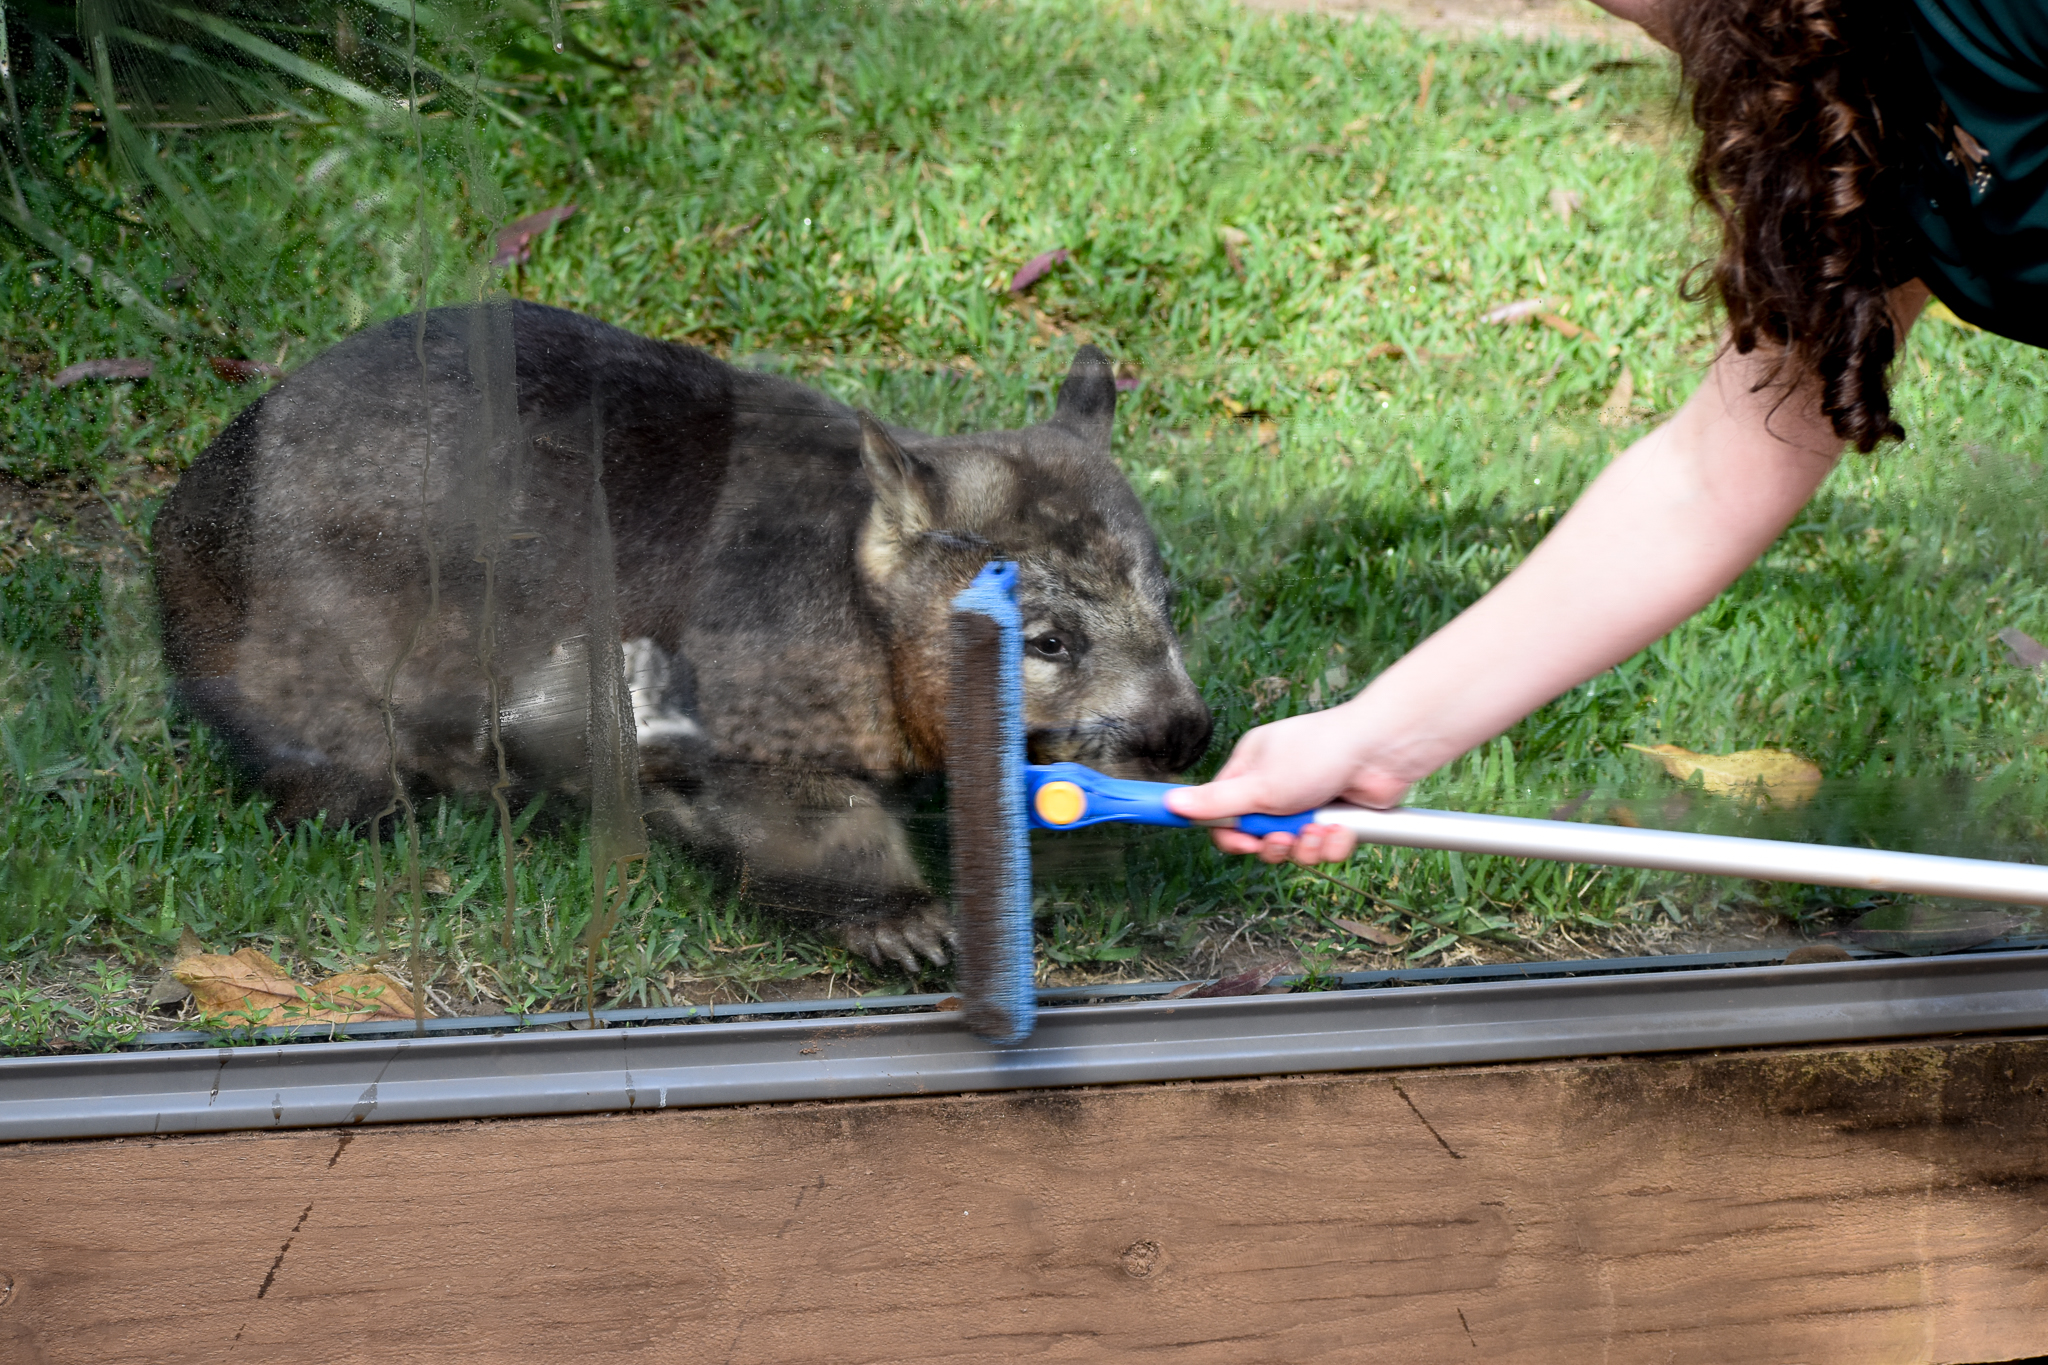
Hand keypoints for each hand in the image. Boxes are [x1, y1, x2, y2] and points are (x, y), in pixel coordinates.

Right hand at [1163, 702, 1415, 864]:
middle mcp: (1278, 785)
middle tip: (1282, 837)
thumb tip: (1172, 803)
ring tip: (1317, 829)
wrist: (1381, 751)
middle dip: (1273, 844)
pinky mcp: (1336, 817)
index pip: (1224, 812)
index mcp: (1251, 768)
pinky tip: (1340, 828)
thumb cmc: (1320, 752)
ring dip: (1306, 846)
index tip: (1239, 844)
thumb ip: (1215, 803)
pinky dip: (1332, 843)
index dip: (1230, 834)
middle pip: (1259, 836)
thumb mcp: (1260, 785)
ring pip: (1293, 847)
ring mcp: (1308, 801)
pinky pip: (1324, 847)